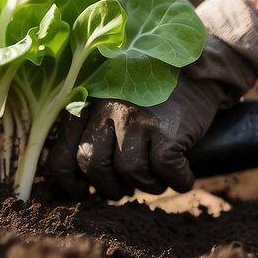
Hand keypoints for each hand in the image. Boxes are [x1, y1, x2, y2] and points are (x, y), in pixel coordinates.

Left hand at [44, 0, 257, 199]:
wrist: (196, 64)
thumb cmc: (148, 91)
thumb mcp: (108, 99)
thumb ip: (89, 128)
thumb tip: (80, 178)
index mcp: (85, 105)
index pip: (61, 157)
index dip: (71, 183)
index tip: (85, 193)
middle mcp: (105, 109)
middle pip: (94, 167)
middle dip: (110, 186)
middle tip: (127, 186)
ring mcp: (137, 118)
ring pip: (130, 173)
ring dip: (147, 185)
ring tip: (157, 176)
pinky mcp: (168, 129)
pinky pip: (166, 172)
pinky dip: (177, 181)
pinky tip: (183, 174)